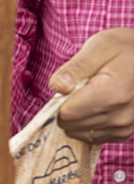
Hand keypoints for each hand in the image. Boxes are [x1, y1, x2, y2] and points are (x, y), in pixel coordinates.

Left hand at [49, 28, 133, 142]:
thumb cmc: (125, 48)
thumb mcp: (100, 47)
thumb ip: (75, 68)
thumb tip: (58, 87)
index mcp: (113, 93)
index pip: (67, 113)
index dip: (62, 99)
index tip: (73, 85)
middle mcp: (120, 116)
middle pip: (70, 124)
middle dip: (69, 107)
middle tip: (84, 89)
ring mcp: (124, 127)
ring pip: (78, 133)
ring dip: (78, 116)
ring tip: (93, 96)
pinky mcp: (124, 133)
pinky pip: (92, 136)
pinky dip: (88, 123)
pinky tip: (98, 106)